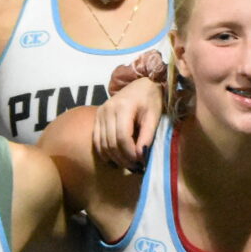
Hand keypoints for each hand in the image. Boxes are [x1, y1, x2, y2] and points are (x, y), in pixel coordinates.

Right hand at [95, 54, 167, 172]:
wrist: (141, 84)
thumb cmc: (151, 99)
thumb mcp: (154, 116)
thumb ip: (147, 136)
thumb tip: (140, 156)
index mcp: (122, 107)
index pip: (122, 137)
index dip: (130, 153)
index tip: (141, 162)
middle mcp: (107, 110)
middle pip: (111, 143)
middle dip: (123, 159)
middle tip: (136, 168)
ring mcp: (100, 113)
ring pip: (102, 144)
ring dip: (115, 159)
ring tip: (128, 165)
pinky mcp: (97, 117)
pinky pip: (97, 140)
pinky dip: (105, 153)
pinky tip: (115, 161)